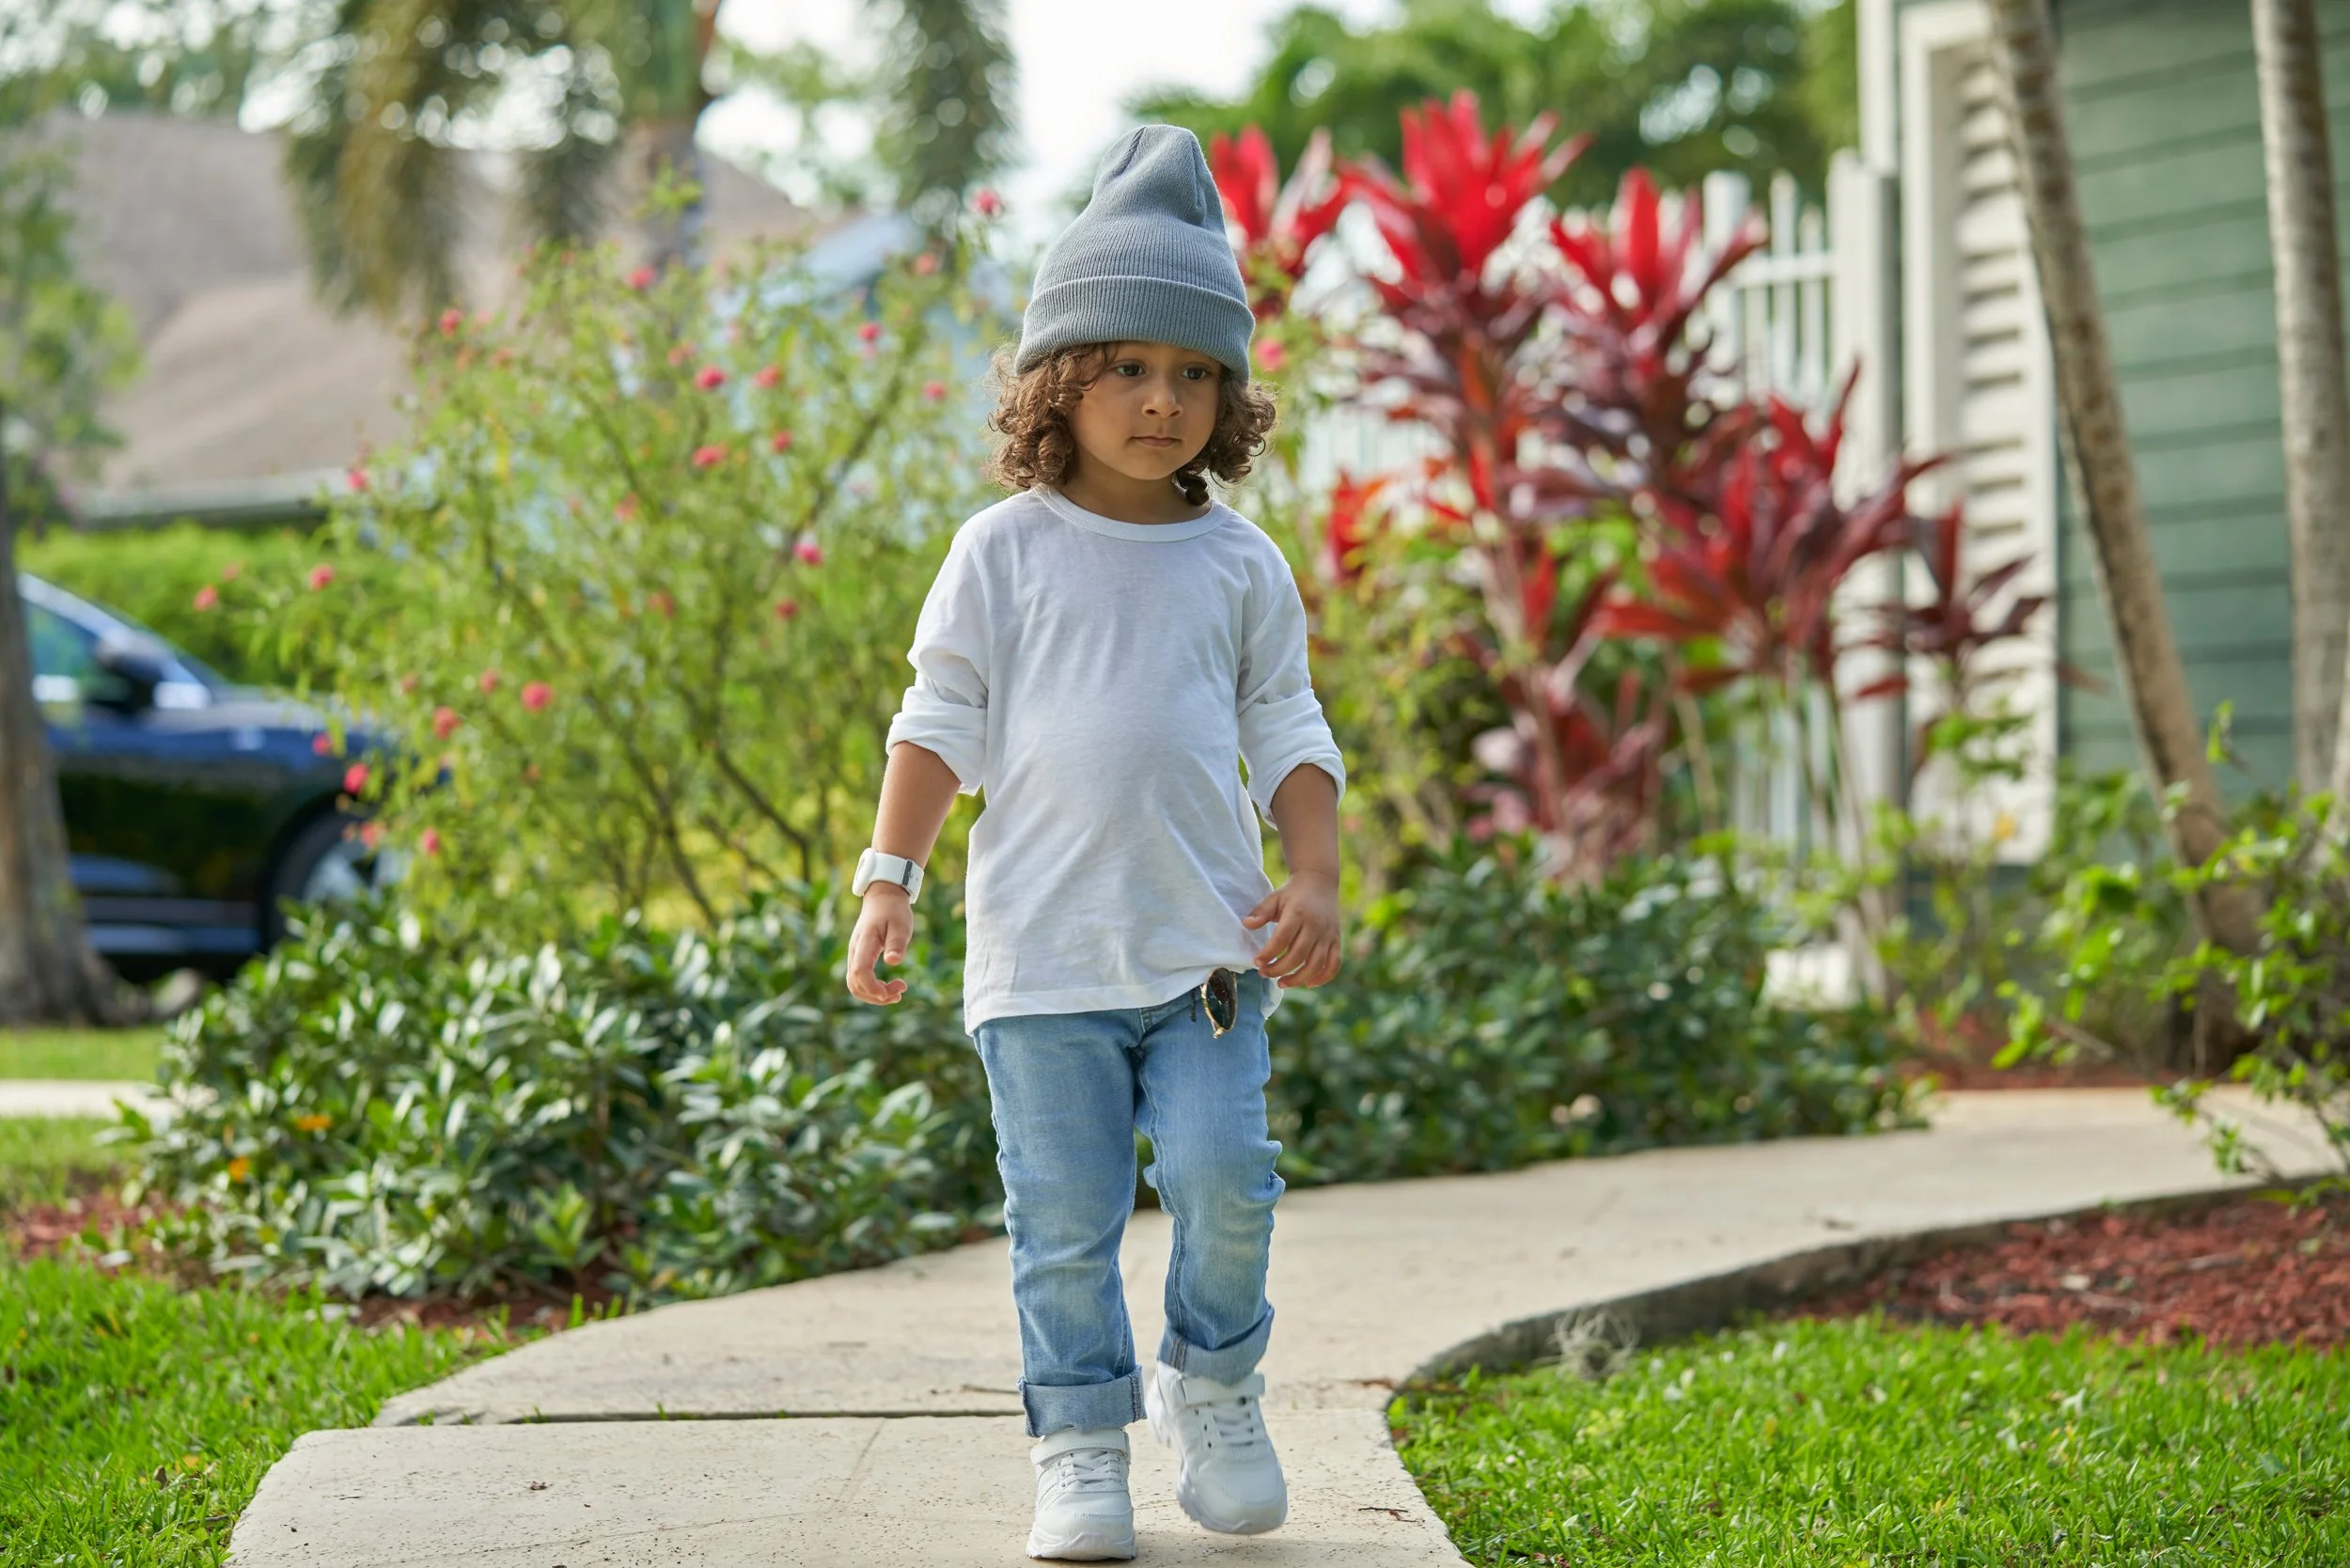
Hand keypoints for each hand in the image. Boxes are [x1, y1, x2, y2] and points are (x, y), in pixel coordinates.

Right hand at [845, 888, 913, 1004]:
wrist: (883, 899)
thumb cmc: (893, 911)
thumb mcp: (901, 925)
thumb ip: (896, 943)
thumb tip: (893, 962)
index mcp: (864, 943)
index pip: (860, 971)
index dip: (872, 987)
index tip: (891, 994)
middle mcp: (855, 952)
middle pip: (855, 984)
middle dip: (876, 995)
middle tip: (901, 990)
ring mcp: (855, 956)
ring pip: (855, 985)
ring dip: (874, 995)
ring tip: (898, 992)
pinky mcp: (859, 958)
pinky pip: (860, 980)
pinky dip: (873, 989)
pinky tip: (889, 987)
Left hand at [1242, 872, 1341, 989]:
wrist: (1319, 882)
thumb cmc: (1292, 893)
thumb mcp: (1274, 897)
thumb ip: (1261, 912)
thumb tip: (1246, 924)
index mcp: (1298, 913)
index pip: (1282, 939)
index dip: (1269, 953)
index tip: (1257, 962)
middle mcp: (1315, 925)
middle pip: (1298, 955)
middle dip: (1279, 969)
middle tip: (1264, 974)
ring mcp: (1328, 934)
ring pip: (1316, 963)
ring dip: (1298, 978)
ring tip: (1281, 983)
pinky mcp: (1337, 940)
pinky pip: (1334, 963)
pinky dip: (1324, 977)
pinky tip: (1308, 984)